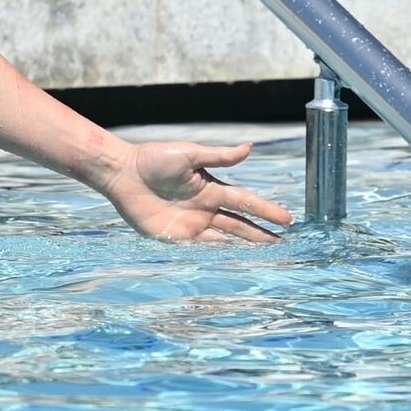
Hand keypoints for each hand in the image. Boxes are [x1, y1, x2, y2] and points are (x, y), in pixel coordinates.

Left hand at [97, 140, 293, 243]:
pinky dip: (218, 255)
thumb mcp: (189, 154)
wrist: (122, 173)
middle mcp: (205, 208)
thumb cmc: (153, 159)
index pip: (245, 201)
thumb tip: (249, 147)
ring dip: (244, 248)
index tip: (287, 219)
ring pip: (224, 239)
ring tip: (266, 257)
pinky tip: (233, 262)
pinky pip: (200, 248)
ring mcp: (191, 223)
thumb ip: (218, 156)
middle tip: (285, 245)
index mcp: (211, 187)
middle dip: (262, 235)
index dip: (266, 210)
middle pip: (239, 224)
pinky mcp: (174, 236)